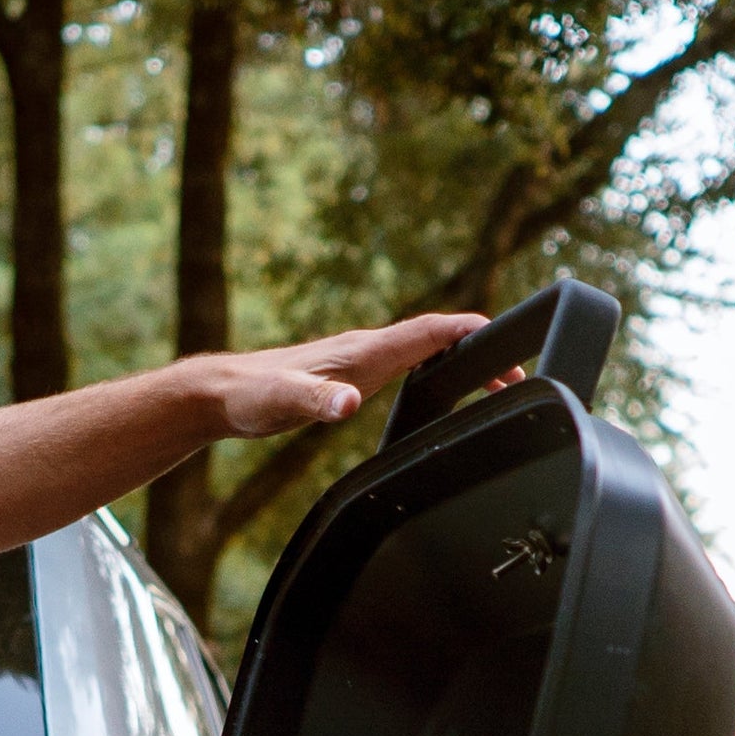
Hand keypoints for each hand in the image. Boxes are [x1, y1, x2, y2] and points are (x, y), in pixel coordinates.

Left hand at [196, 311, 491, 437]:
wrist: (219, 394)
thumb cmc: (250, 395)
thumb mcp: (284, 402)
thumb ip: (317, 402)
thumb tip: (349, 403)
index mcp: (363, 351)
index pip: (432, 332)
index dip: (474, 335)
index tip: (509, 348)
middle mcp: (367, 348)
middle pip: (440, 339)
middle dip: (483, 352)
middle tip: (515, 379)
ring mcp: (361, 360)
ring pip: (427, 350)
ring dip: (463, 360)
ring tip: (495, 384)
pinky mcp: (352, 373)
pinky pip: (408, 364)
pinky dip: (437, 370)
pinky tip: (440, 389)